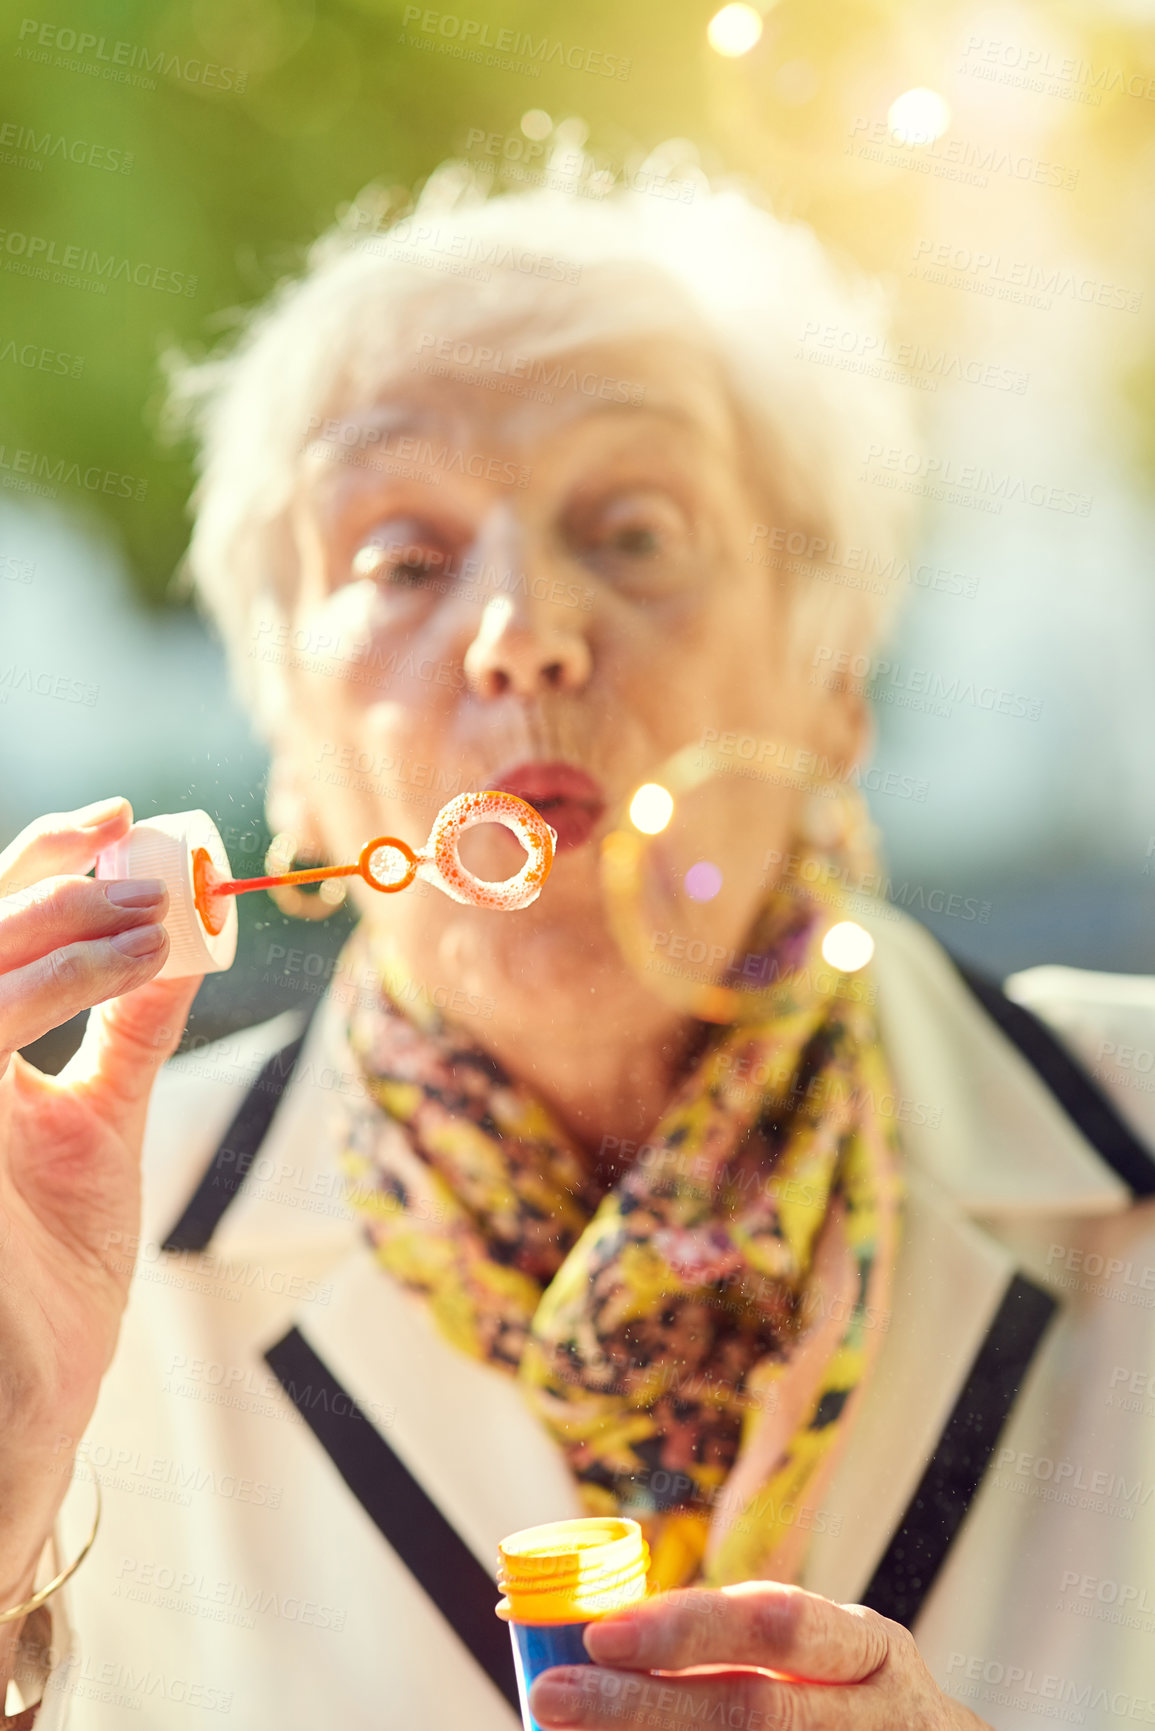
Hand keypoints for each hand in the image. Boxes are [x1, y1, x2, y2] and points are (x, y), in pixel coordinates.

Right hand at [0, 799, 199, 1605]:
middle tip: (149, 870)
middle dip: (57, 883)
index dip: (43, 859)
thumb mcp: (101, 1123)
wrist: (28, 1401)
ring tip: (155, 920)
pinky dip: (52, 983)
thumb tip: (188, 936)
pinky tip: (133, 970)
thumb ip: (129, 1030)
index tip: (127, 819)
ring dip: (62, 927)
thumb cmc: (51, 1271)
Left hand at [529, 1581, 991, 1729]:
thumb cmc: (851, 1703)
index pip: (773, 1624)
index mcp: (866, 1650)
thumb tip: (599, 1636)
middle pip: (752, 1713)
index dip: (685, 1627)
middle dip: (643, 1706)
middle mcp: (874, 1715)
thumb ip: (740, 1645)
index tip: (598, 1632)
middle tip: (551, 1696)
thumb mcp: (825, 1658)